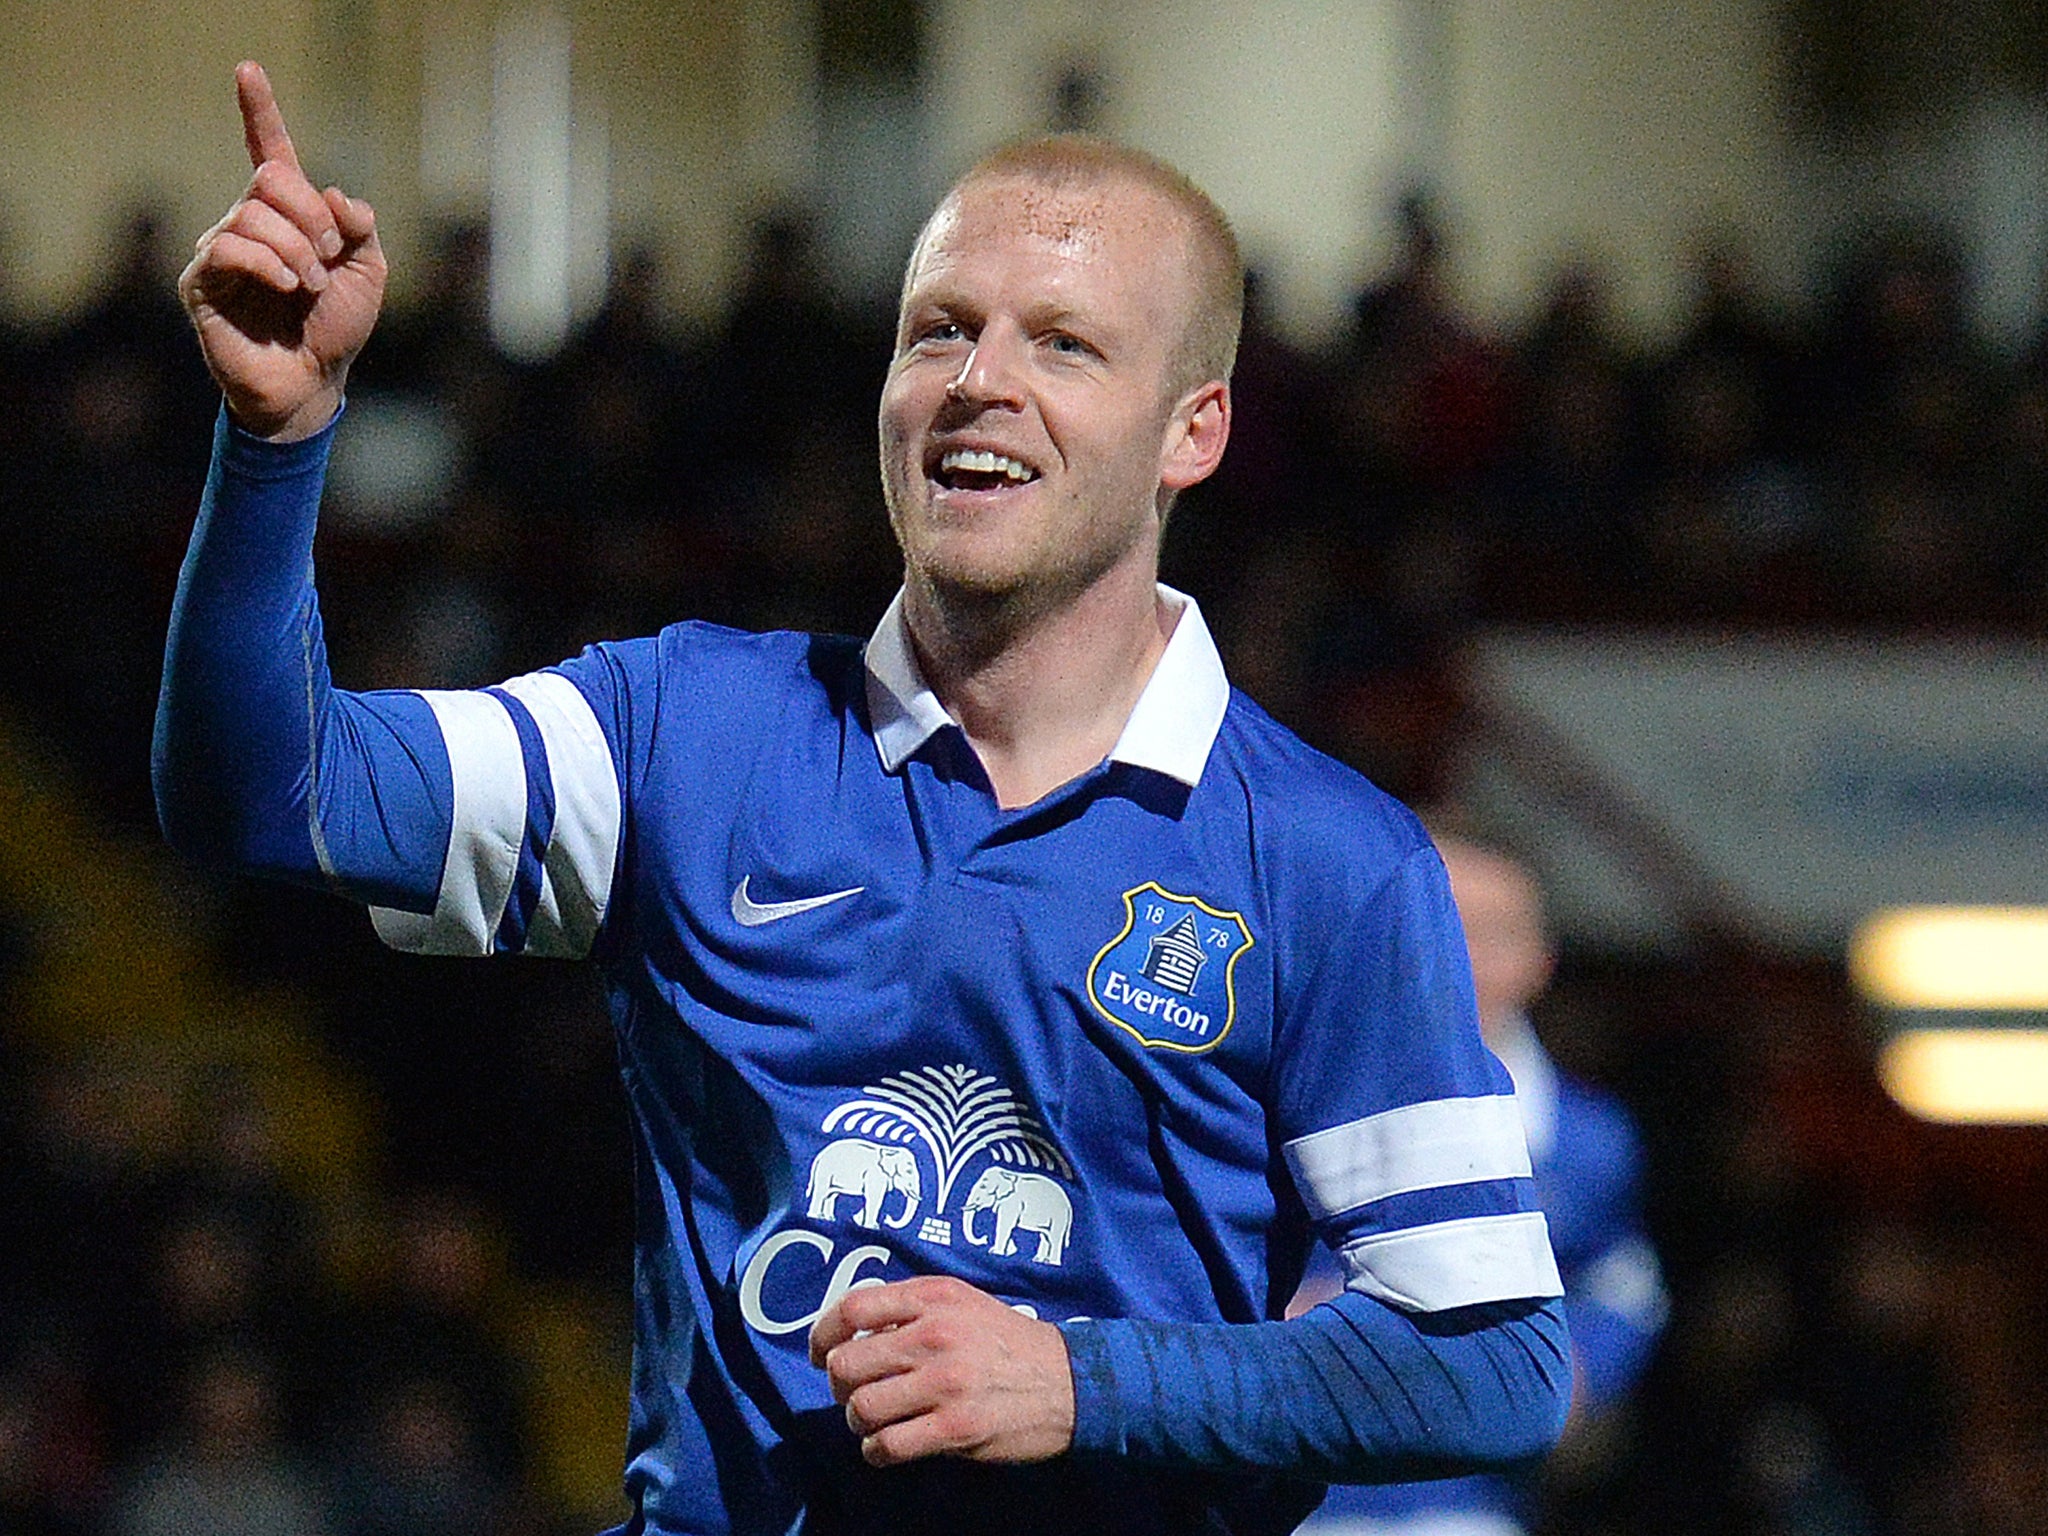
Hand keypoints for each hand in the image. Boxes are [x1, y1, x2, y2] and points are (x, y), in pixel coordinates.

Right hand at [179, 61, 385, 439]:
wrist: (314, 384)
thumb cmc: (336, 329)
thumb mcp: (368, 272)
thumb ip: (360, 228)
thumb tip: (335, 193)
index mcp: (288, 215)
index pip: (267, 151)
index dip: (259, 111)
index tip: (248, 70)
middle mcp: (249, 224)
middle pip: (270, 179)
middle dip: (310, 213)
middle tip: (330, 253)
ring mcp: (221, 251)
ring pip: (253, 215)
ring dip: (296, 249)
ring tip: (311, 285)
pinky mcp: (201, 283)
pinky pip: (228, 247)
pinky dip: (268, 262)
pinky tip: (288, 286)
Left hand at [809, 1275, 1075, 1466]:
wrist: (1069, 1381)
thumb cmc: (1008, 1342)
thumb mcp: (963, 1303)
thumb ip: (912, 1309)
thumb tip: (853, 1332)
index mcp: (933, 1297)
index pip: (853, 1308)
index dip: (823, 1334)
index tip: (820, 1354)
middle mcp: (934, 1335)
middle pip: (849, 1363)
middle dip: (840, 1385)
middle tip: (853, 1393)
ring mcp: (944, 1383)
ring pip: (862, 1407)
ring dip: (859, 1420)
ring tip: (875, 1422)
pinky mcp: (955, 1427)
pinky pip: (888, 1445)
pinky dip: (876, 1451)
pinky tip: (886, 1447)